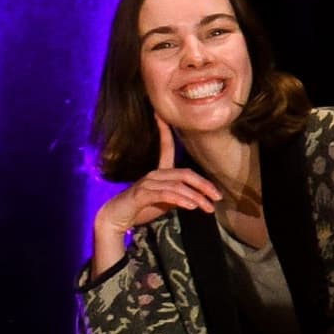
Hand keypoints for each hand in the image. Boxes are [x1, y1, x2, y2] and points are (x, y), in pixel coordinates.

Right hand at [91, 123, 221, 265]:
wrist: (116, 219)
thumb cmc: (140, 208)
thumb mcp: (164, 202)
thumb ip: (179, 196)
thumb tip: (197, 197)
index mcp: (159, 172)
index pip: (166, 147)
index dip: (166, 130)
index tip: (162, 114)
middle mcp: (153, 173)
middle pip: (184, 173)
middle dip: (203, 185)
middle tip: (218, 196)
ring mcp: (147, 182)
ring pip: (178, 186)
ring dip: (196, 197)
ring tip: (208, 208)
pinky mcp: (142, 194)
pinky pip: (166, 194)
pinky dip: (180, 199)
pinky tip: (191, 206)